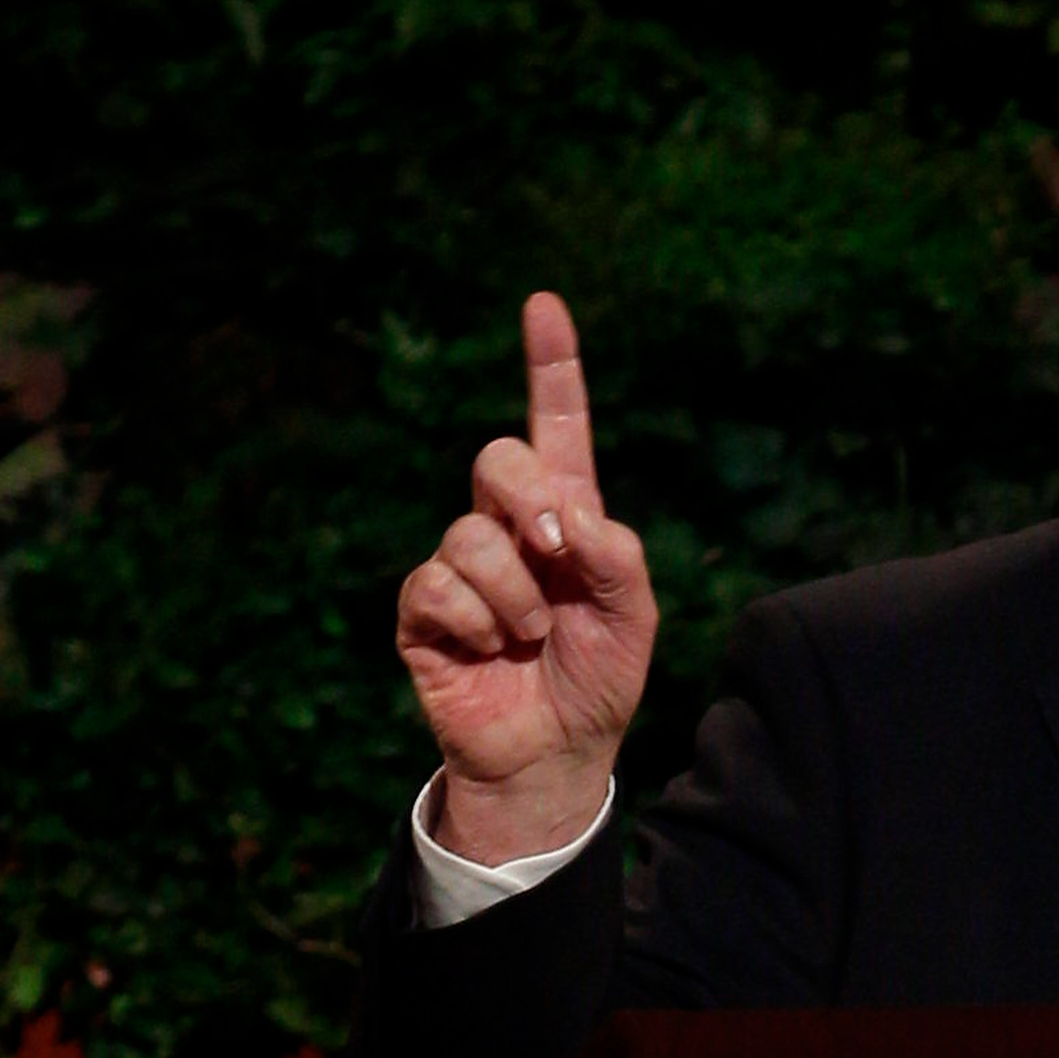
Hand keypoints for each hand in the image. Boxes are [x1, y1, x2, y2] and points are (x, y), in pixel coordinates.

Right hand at [395, 292, 656, 863]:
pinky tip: (489, 649)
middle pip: (497, 458)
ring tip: (532, 636)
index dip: (551, 366)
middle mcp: (508, 527)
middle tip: (557, 555)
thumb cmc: (598, 679)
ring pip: (470, 534)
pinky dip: (477, 621)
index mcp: (567, 515)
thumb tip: (569, 515)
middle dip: (529, 500)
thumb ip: (618, 556)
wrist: (556, 752)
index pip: (556, 426)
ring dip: (515, 594)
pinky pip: (437, 585)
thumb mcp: (635, 617)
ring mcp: (460, 564)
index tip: (544, 305)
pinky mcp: (423, 609)